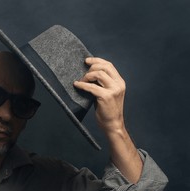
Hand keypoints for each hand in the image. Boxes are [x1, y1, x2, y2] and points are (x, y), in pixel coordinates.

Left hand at [74, 57, 142, 182]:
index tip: (87, 60)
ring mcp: (113, 90)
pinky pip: (91, 87)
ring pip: (98, 74)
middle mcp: (118, 84)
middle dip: (91, 67)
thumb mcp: (108, 94)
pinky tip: (77, 85)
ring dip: (87, 76)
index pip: (109, 65)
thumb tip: (89, 74)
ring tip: (81, 81)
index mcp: (120, 82)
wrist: (113, 125)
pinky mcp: (106, 97)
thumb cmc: (107, 110)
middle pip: (104, 67)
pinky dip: (82, 85)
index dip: (97, 60)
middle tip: (82, 72)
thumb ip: (103, 84)